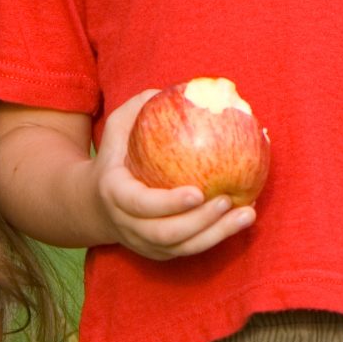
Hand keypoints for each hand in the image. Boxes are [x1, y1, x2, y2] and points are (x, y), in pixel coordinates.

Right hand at [90, 89, 255, 260]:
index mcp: (115, 194)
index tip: (197, 192)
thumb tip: (181, 88)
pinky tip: (245, 216)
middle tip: (228, 198)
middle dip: (200, 221)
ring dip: (218, 233)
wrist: (94, 204)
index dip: (168, 204)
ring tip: (248, 213)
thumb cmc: (115, 155)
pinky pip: (192, 249)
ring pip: (184, 247)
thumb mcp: (118, 126)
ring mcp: (145, 244)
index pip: (140, 205)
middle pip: (166, 234)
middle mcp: (128, 225)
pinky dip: (219, 236)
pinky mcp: (161, 253)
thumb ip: (142, 106)